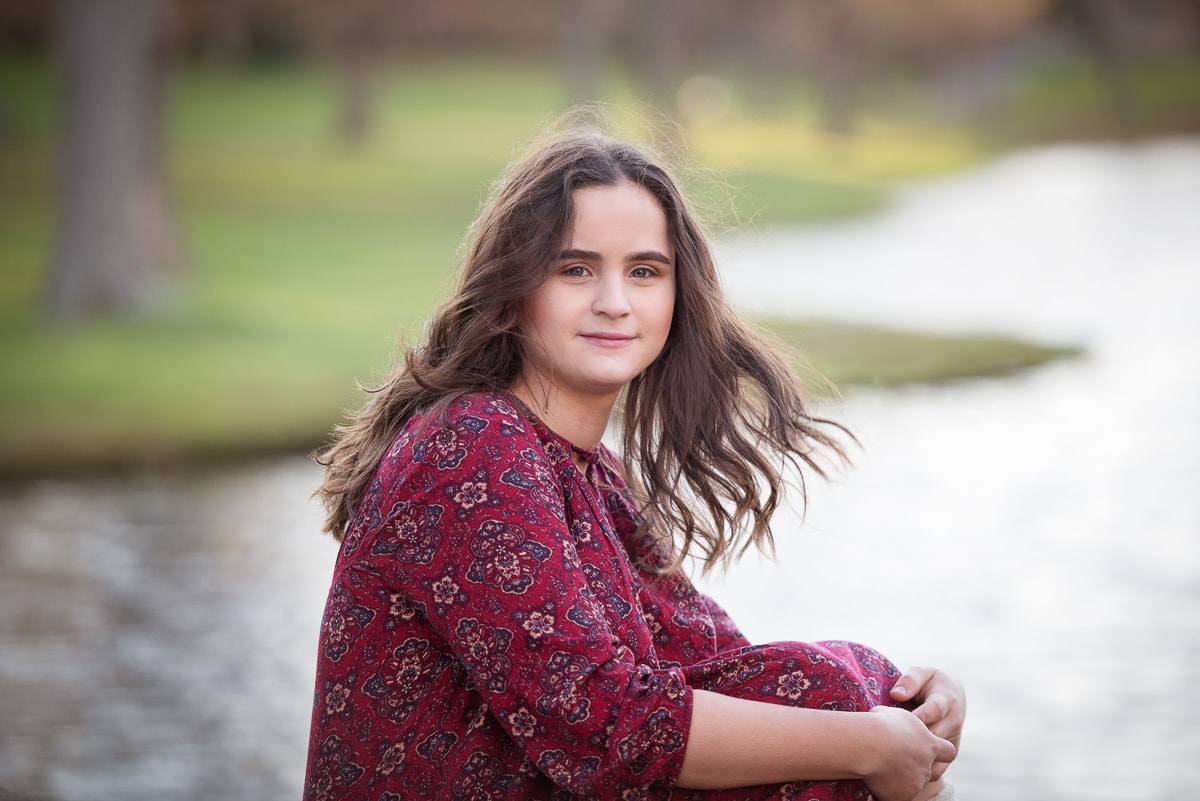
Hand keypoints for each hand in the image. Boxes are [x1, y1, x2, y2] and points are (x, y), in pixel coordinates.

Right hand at [861, 705, 956, 800]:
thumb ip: (902, 723)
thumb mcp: (896, 715)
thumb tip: (893, 721)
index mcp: (930, 744)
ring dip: (900, 778)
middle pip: (926, 769)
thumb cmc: (880, 724)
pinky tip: (874, 778)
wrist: (869, 744)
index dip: (941, 752)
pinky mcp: (903, 796)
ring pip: (912, 783)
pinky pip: (896, 795)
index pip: (948, 751)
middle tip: (894, 759)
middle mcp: (928, 765)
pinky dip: (887, 791)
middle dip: (914, 766)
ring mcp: (917, 782)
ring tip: (879, 766)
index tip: (927, 750)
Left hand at [890, 666, 965, 781]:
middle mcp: (952, 722)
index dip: (920, 716)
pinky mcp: (949, 754)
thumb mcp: (923, 673)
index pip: (935, 709)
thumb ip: (910, 680)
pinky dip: (922, 776)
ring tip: (892, 766)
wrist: (953, 695)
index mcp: (946, 701)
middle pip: (935, 737)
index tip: (902, 721)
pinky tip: (899, 777)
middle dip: (914, 743)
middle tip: (887, 747)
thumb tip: (896, 694)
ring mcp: (952, 740)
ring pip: (938, 758)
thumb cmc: (930, 682)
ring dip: (918, 764)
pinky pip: (938, 770)